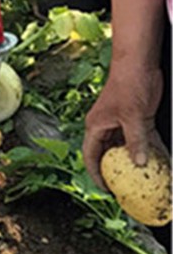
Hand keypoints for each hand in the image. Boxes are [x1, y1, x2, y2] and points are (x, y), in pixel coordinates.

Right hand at [82, 62, 164, 188]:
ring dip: (137, 162)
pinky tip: (161, 163)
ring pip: (128, 149)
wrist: (138, 64)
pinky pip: (143, 141)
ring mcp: (122, 124)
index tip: (106, 189)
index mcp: (96, 126)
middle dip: (118, 171)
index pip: (92, 155)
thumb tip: (140, 163)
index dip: (96, 174)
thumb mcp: (132, 116)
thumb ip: (136, 141)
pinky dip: (151, 151)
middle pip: (109, 155)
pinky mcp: (138, 120)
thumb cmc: (127, 84)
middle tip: (128, 188)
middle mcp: (107, 127)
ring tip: (147, 179)